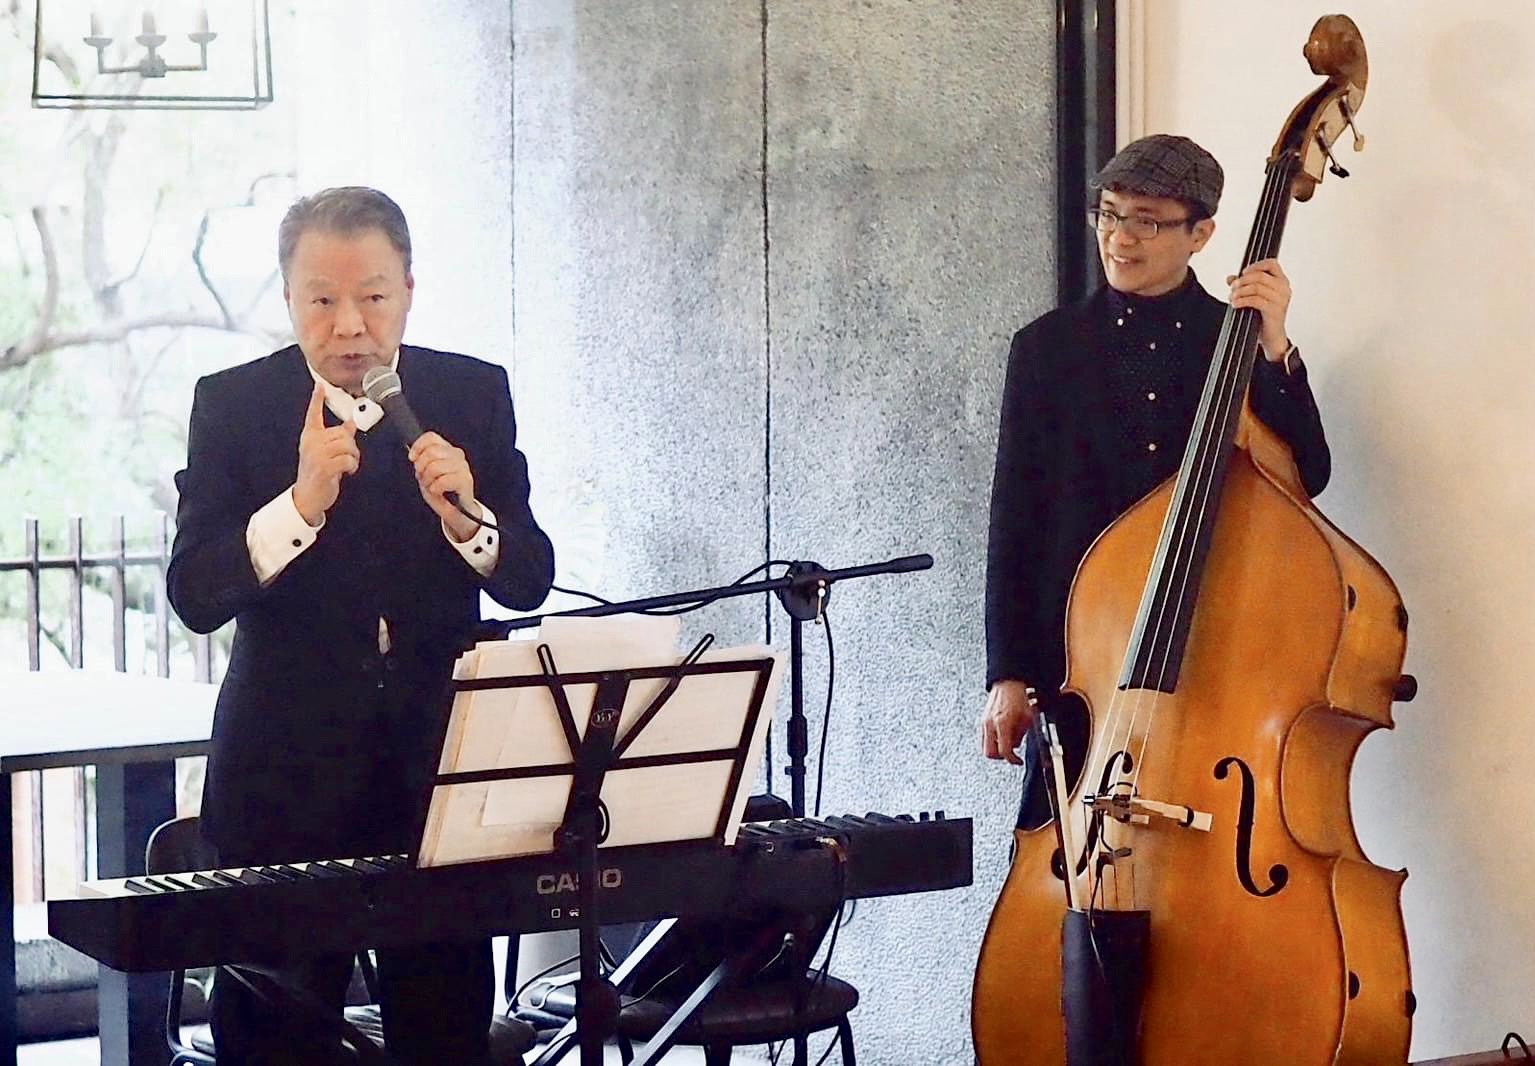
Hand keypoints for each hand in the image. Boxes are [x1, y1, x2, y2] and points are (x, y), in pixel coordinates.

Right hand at [292, 381, 358, 524]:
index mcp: (310, 437)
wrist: (308, 497)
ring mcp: (316, 454)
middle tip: (348, 457)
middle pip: (342, 433)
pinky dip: (352, 466)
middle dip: (351, 446)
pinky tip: (347, 472)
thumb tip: (351, 423)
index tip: (320, 386)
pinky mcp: (324, 466)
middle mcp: (311, 443)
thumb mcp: (325, 453)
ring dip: (353, 457)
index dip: (317, 399)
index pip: (313, 414)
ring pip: (347, 445)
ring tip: (347, 465)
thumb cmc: (318, 475)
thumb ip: (337, 438)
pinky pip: (348, 459)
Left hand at [408, 432, 479, 539]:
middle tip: (424, 478)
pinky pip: (442, 481)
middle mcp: (457, 455)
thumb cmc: (442, 491)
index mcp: (447, 449)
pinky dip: (435, 489)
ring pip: (435, 467)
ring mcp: (463, 467)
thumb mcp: (426, 473)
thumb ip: (421, 461)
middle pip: (431, 452)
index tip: (412, 459)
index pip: (431, 437)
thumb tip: (414, 455)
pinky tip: (438, 492)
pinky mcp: (465, 480)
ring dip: (428, 480)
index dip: (418, 446)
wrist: (457, 511)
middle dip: (421, 467)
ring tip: (432, 486)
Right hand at [980, 679, 1038, 764]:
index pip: (1004, 751)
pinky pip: (985, 737)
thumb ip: (1020, 735)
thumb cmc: (1018, 697)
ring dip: (996, 748)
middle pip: (989, 753)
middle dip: (1001, 756)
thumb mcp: (1026, 718)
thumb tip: (1016, 745)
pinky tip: (1002, 735)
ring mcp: (984, 722)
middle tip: (1011, 754)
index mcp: (1002, 724)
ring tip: (1008, 742)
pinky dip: (993, 740)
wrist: (1008, 684)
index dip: (1012, 759)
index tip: (1018, 761)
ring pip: (985, 746)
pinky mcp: (983, 720)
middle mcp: (990, 724)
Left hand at [1227, 258, 1292, 360]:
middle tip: (1232, 288)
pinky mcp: (1274, 310)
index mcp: (1282, 282)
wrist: (1272, 337)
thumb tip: (1230, 278)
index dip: (1255, 266)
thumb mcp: (1254, 297)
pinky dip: (1241, 300)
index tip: (1242, 273)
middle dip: (1242, 281)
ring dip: (1239, 292)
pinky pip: (1255, 300)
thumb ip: (1244, 286)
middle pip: (1259, 276)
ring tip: (1232, 297)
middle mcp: (1284, 288)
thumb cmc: (1263, 316)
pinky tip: (1235, 304)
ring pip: (1256, 287)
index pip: (1272, 264)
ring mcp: (1281, 299)